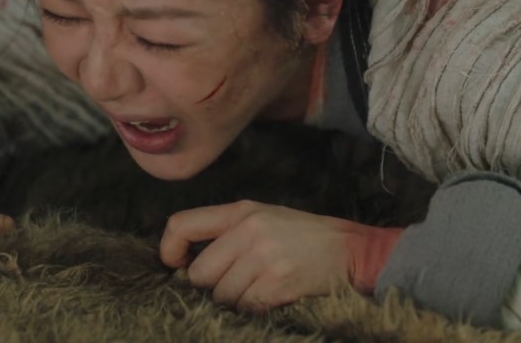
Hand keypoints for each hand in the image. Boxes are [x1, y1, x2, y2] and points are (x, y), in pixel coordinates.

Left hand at [159, 200, 402, 311]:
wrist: (351, 250)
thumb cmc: (301, 236)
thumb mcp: (262, 217)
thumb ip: (226, 232)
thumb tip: (186, 262)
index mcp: (240, 211)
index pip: (181, 224)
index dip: (169, 250)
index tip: (176, 266)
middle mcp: (248, 231)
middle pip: (199, 273)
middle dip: (210, 286)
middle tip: (230, 285)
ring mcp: (264, 258)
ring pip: (221, 295)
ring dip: (233, 301)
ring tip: (254, 290)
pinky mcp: (279, 284)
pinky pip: (246, 307)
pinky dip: (252, 309)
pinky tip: (267, 299)